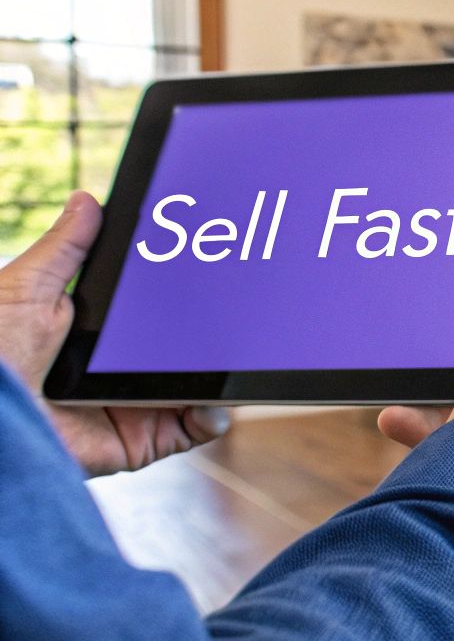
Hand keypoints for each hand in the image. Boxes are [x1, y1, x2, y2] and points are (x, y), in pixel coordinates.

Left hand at [0, 191, 231, 476]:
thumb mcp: (26, 288)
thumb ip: (65, 249)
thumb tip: (87, 200)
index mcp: (94, 335)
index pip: (152, 316)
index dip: (186, 301)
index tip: (213, 280)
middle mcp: (117, 372)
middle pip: (183, 351)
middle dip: (216, 337)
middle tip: (239, 318)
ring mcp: (132, 406)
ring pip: (197, 388)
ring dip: (224, 374)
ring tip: (237, 358)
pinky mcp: (140, 440)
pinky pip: (192, 428)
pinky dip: (214, 414)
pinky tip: (214, 398)